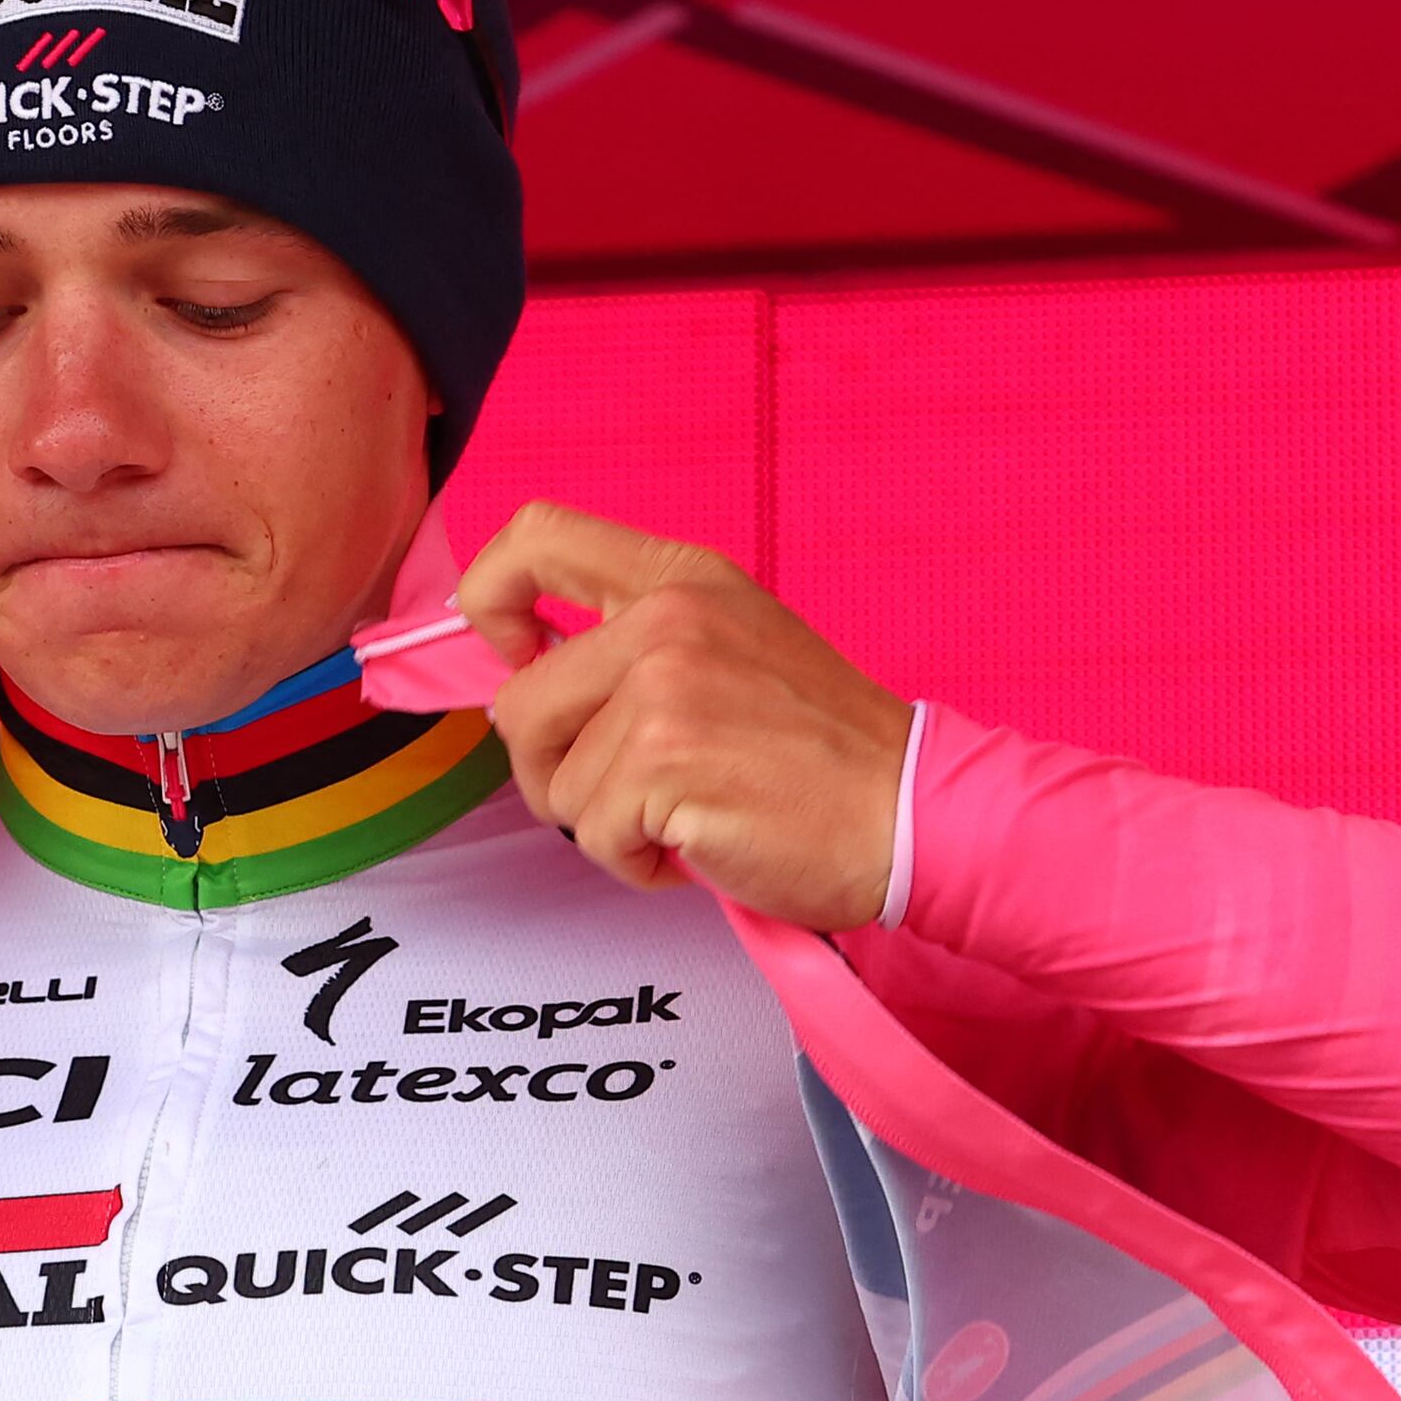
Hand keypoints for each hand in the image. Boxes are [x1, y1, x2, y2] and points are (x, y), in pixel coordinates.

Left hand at [456, 504, 913, 930]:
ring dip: (608, 824)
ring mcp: (662, 692)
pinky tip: (700, 844)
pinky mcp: (662, 766)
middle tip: (628, 792)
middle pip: (518, 704)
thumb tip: (519, 679)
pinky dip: (638, 863)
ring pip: (554, 786)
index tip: (515, 655)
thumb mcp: (733, 644)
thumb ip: (635, 641)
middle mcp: (665, 620)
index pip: (535, 538)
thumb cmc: (824, 749)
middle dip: (555, 772)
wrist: (909, 811)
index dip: (491, 599)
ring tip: (686, 814)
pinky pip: (592, 837)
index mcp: (679, 579)